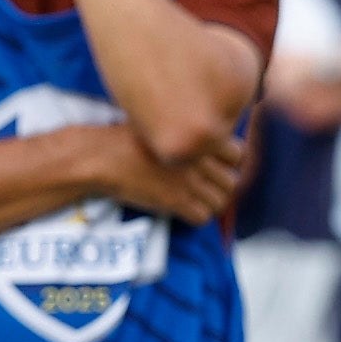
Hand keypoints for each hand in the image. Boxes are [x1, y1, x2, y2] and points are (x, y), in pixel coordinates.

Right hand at [107, 123, 251, 223]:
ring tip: (194, 200)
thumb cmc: (126, 138)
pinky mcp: (176, 201)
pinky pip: (203, 218)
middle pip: (231, 182)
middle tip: (204, 188)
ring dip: (209, 204)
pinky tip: (183, 210)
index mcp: (198, 136)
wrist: (102, 156)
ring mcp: (189, 181)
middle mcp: (199, 158)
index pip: (238, 155)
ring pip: (220, 203)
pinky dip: (195, 217)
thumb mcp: (163, 124)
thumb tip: (206, 144)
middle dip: (220, 187)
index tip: (216, 166)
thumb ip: (189, 134)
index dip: (229, 163)